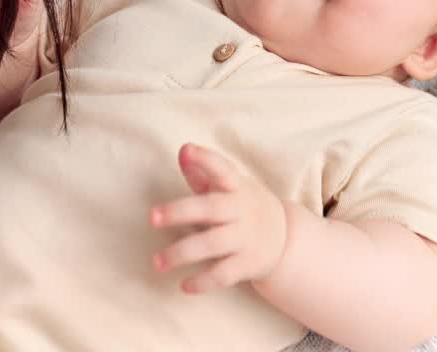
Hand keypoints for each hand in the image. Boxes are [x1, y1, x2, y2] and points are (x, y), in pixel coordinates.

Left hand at [150, 144, 287, 293]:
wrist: (284, 236)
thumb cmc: (241, 205)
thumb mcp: (228, 185)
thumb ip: (203, 171)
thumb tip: (183, 151)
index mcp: (234, 186)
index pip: (221, 169)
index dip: (205, 160)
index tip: (186, 151)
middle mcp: (241, 209)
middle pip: (210, 208)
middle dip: (180, 212)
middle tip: (151, 218)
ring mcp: (245, 237)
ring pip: (212, 244)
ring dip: (181, 253)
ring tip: (157, 262)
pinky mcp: (248, 264)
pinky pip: (223, 274)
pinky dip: (203, 282)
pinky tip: (184, 285)